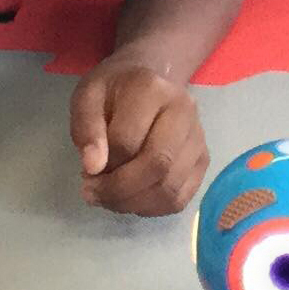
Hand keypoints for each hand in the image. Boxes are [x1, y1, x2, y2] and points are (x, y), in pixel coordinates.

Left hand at [67, 54, 208, 216]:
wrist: (149, 81)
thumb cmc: (113, 92)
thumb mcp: (86, 98)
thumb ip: (87, 129)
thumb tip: (93, 168)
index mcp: (151, 89)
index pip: (126, 140)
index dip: (102, 164)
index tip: (86, 171)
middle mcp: (184, 111)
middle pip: (157, 164)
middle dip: (119, 190)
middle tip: (93, 194)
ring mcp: (198, 137)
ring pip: (170, 188)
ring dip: (132, 203)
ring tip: (109, 197)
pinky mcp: (203, 160)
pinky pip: (179, 199)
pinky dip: (151, 208)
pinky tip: (130, 199)